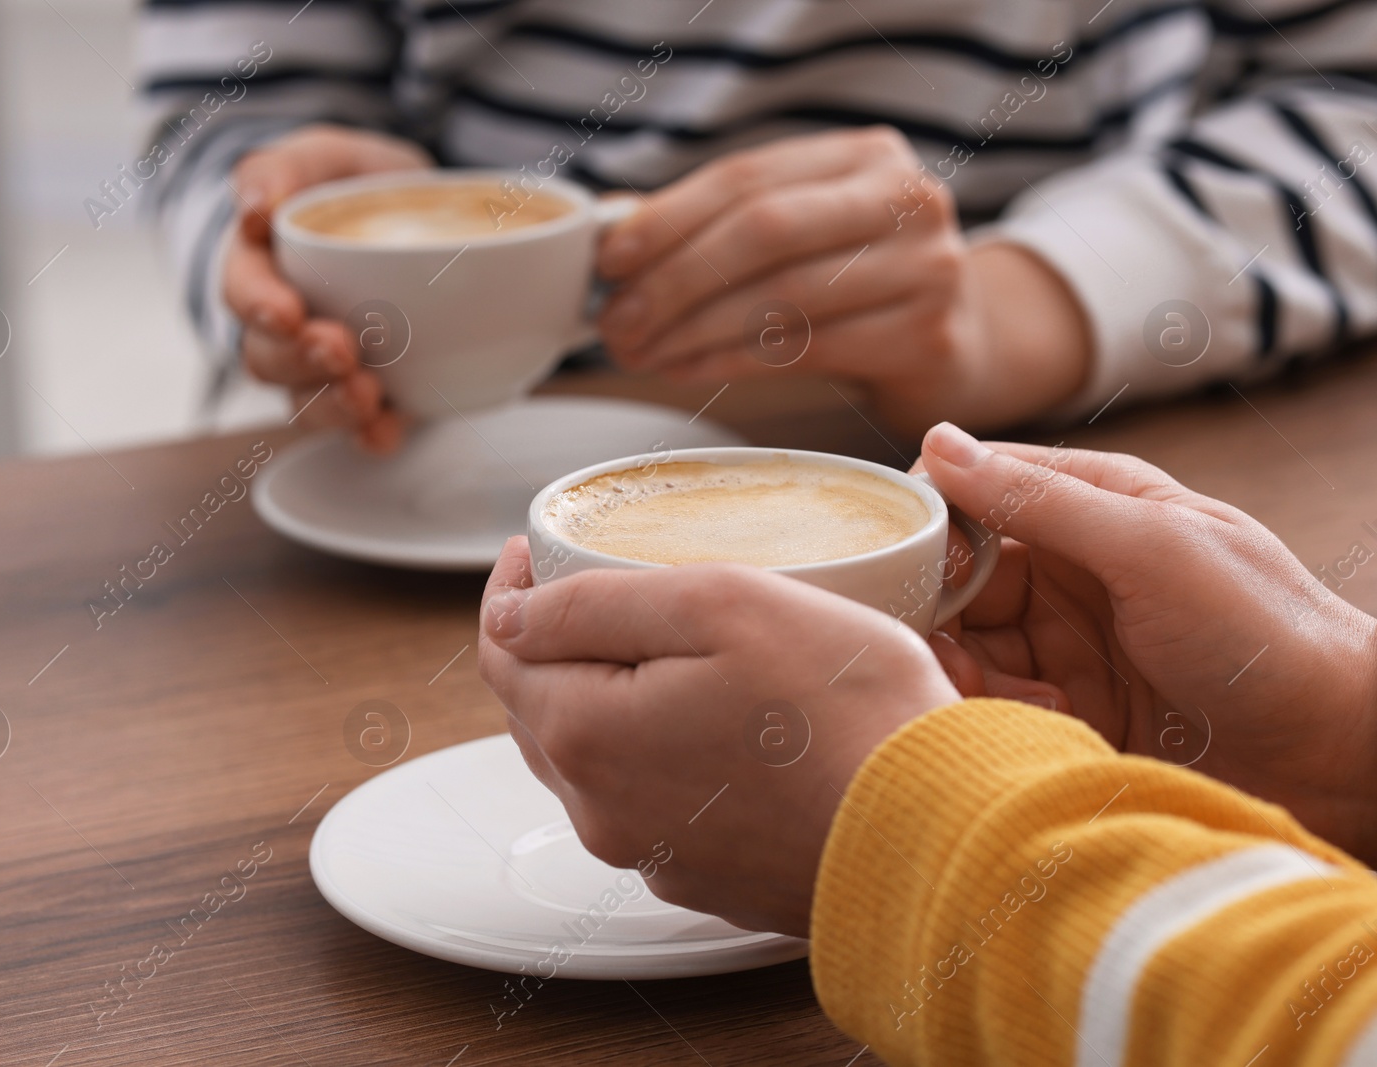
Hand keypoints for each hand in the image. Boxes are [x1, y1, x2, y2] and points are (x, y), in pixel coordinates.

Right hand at [226, 125, 430, 451]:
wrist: (423, 219)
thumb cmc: (358, 186)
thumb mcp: (327, 155)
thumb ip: (285, 167)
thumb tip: (254, 207)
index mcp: (262, 264)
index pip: (242, 290)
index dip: (258, 305)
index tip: (287, 312)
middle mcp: (283, 325)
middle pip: (267, 358)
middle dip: (299, 360)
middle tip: (339, 350)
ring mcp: (321, 365)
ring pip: (305, 401)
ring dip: (331, 406)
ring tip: (367, 396)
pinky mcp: (366, 392)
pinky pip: (358, 428)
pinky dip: (371, 435)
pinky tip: (387, 433)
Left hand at [477, 538, 958, 935]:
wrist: (938, 838)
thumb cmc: (845, 714)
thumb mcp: (717, 606)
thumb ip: (595, 604)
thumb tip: (510, 614)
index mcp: (586, 736)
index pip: (503, 652)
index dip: (513, 591)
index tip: (537, 551)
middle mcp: (602, 811)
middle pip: (541, 710)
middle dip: (554, 643)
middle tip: (597, 585)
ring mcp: (653, 854)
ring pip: (594, 760)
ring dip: (604, 698)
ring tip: (659, 646)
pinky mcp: (705, 878)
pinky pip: (651, 803)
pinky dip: (657, 753)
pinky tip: (713, 722)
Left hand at [594, 128, 1091, 433]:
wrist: (960, 342)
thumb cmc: (856, 286)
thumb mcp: (800, 234)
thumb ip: (718, 227)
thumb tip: (611, 236)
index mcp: (865, 156)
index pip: (747, 179)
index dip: (668, 219)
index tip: (609, 260)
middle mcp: (907, 199)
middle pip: (763, 233)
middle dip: (675, 281)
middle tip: (616, 323)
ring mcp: (927, 267)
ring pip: (782, 297)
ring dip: (693, 330)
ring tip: (640, 353)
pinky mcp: (927, 336)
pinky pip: (807, 348)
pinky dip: (733, 360)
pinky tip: (687, 369)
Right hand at [919, 423, 1376, 861]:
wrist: (1340, 753)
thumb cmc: (1264, 632)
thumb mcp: (1150, 550)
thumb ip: (1040, 500)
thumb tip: (938, 443)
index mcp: (1092, 507)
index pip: (974, 491)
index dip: (931, 524)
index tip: (907, 565)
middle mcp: (1071, 570)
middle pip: (958, 578)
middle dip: (940, 612)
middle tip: (944, 649)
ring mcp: (1069, 644)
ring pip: (967, 646)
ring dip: (968, 672)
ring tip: (1012, 698)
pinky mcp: (1071, 711)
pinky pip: (995, 706)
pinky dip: (995, 715)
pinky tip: (1037, 727)